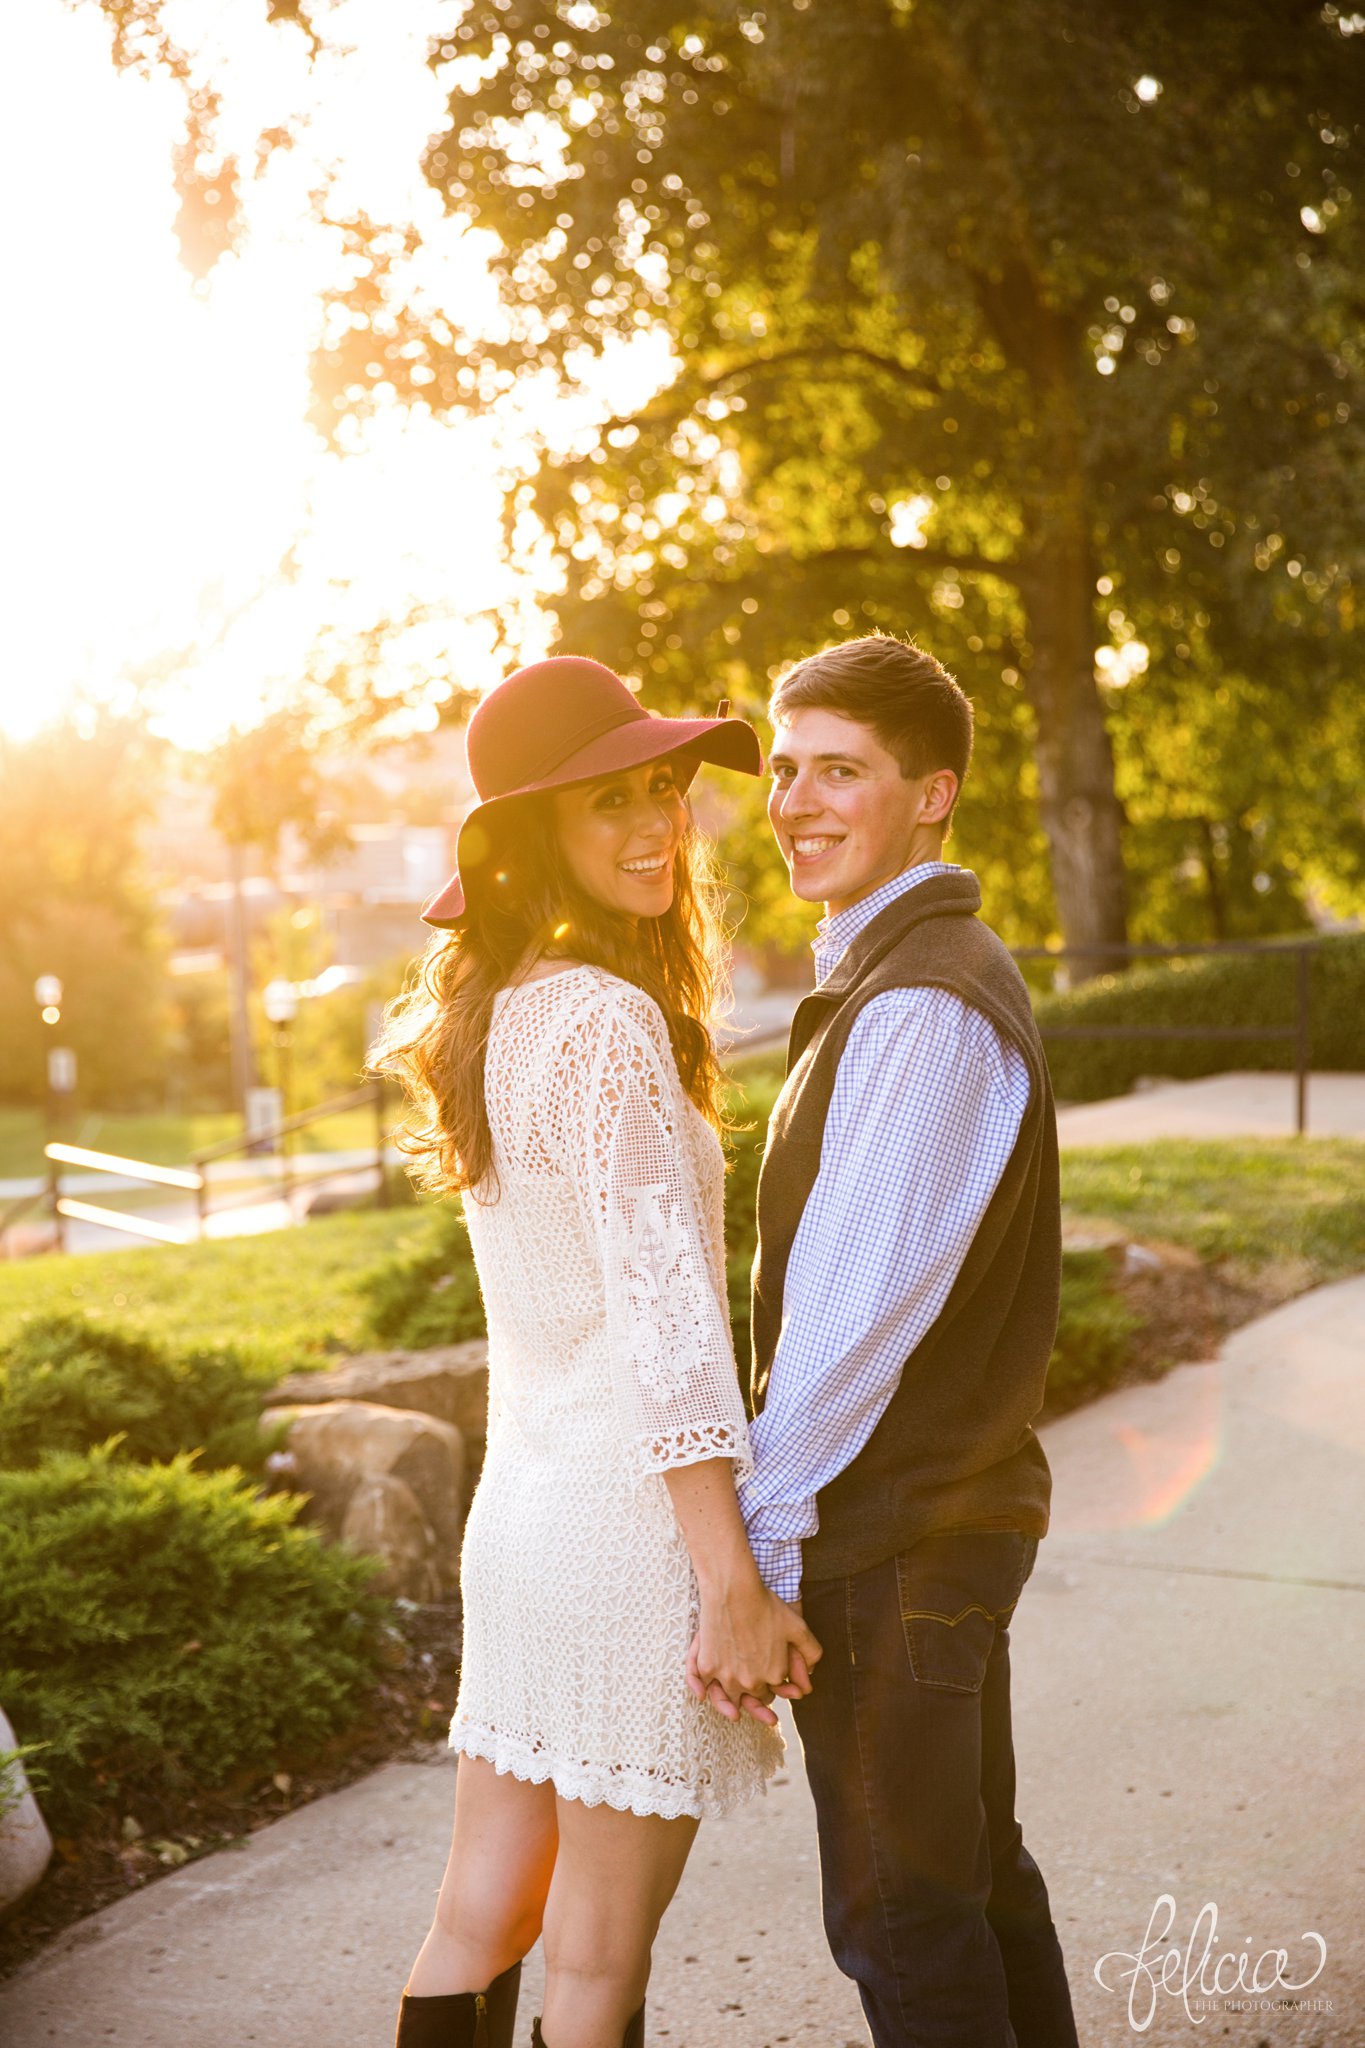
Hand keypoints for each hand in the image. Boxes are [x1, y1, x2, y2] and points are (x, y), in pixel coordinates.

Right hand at [685, 1601, 821, 1724]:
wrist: (734, 1590)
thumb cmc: (766, 1606)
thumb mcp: (798, 1627)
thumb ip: (811, 1651)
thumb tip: (812, 1672)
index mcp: (774, 1675)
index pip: (773, 1692)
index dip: (772, 1687)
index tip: (770, 1683)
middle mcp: (751, 1681)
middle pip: (752, 1697)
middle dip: (755, 1696)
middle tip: (755, 1698)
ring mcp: (727, 1676)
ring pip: (729, 1698)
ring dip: (731, 1702)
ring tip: (732, 1711)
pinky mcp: (707, 1666)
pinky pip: (703, 1686)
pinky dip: (701, 1690)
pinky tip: (702, 1694)